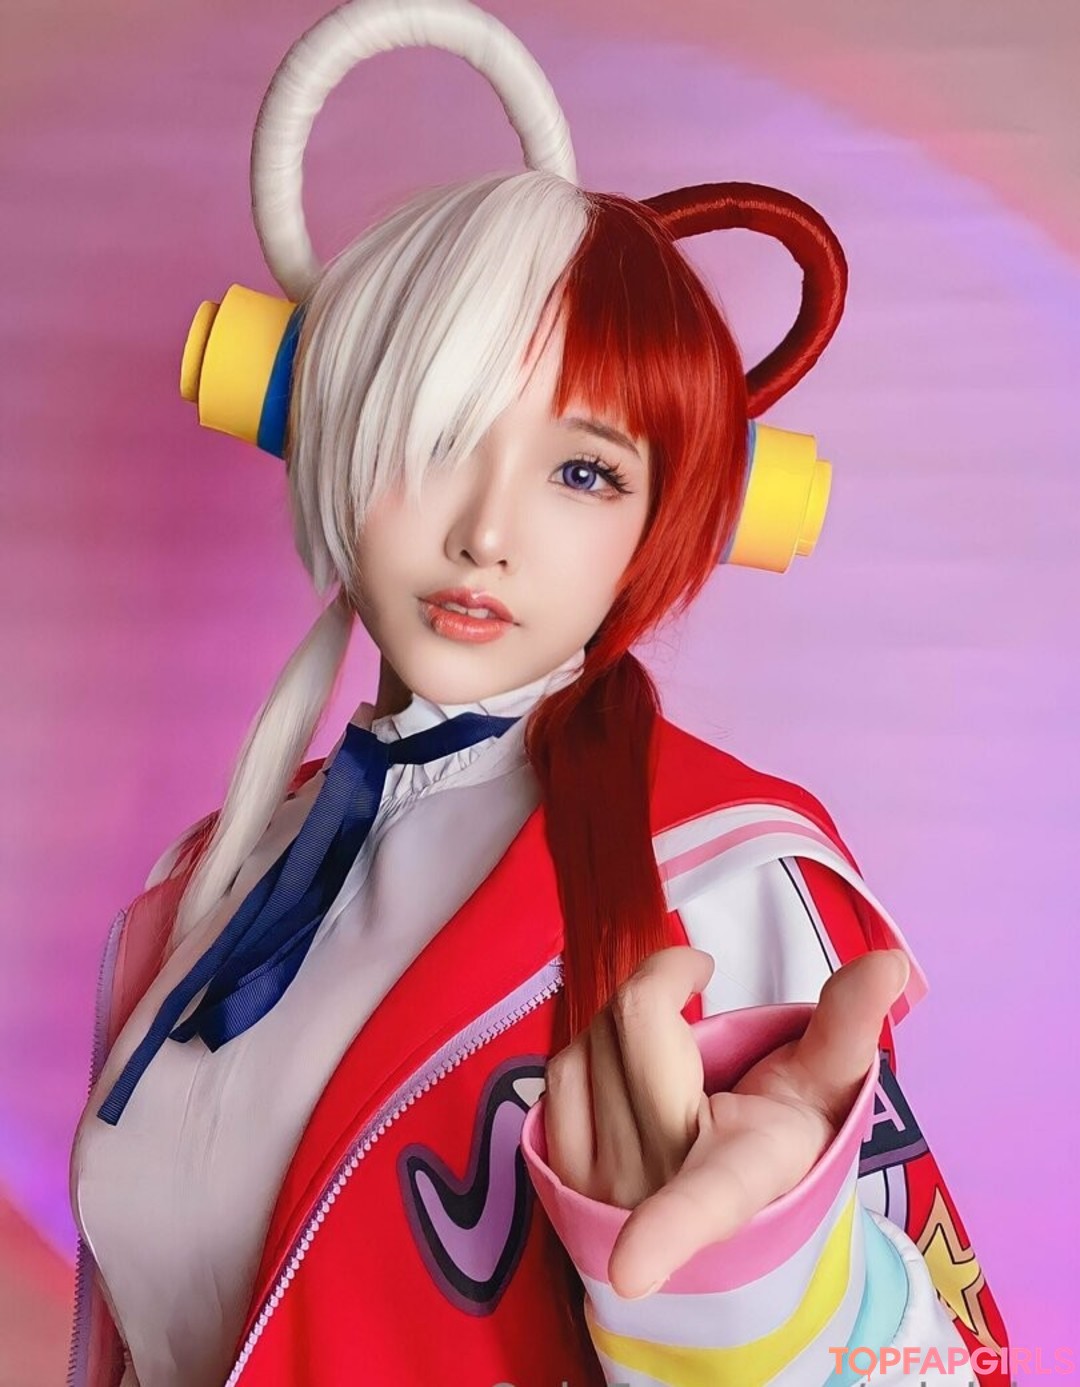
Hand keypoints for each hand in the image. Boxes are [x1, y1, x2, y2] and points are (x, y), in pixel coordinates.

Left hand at [542, 944, 908, 1298]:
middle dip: (664, 979)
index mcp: (735, 1178)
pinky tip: (624, 1057)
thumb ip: (850, 1026)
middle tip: (696, 976)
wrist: (730, 1210)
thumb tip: (889, 963)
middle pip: (632, 1030)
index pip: (700, 1203)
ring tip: (666, 1030)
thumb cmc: (778, 1143)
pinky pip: (558, 1077)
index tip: (630, 1270)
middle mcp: (658, 1193)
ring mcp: (599, 1192)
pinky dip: (590, 1046)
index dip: (665, 1232)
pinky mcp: (560, 1178)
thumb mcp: (827, 1090)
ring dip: (624, 1017)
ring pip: (587, 1047)